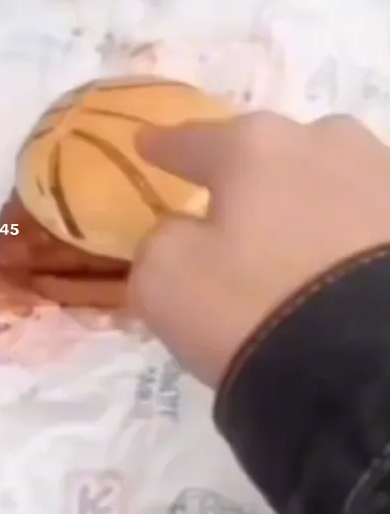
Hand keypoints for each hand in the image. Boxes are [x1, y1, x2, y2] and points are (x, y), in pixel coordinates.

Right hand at [129, 113, 389, 387]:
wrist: (373, 371)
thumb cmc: (255, 310)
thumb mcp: (165, 281)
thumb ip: (160, 240)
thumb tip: (184, 233)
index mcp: (255, 147)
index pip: (194, 141)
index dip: (165, 147)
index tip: (147, 143)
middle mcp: (326, 143)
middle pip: (274, 152)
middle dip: (253, 175)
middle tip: (238, 213)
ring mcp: (386, 178)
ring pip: (334, 178)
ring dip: (313, 202)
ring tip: (305, 246)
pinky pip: (373, 219)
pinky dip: (354, 236)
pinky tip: (349, 269)